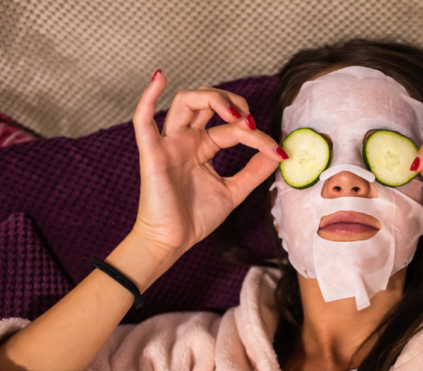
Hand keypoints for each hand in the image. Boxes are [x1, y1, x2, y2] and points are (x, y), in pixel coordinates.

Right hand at [130, 70, 284, 276]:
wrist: (173, 242)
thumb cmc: (196, 218)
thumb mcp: (234, 191)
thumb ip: (255, 171)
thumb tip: (280, 153)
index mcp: (204, 147)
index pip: (233, 128)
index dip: (258, 135)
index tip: (278, 151)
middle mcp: (187, 140)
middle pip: (207, 102)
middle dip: (232, 103)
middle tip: (250, 120)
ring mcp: (170, 144)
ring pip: (185, 102)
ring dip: (210, 98)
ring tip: (233, 112)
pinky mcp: (152, 153)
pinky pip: (142, 120)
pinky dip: (148, 96)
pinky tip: (159, 78)